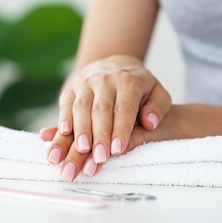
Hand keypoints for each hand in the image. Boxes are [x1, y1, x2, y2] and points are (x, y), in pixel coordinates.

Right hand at [42, 55, 171, 179]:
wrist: (113, 64)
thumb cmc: (139, 87)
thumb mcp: (157, 92)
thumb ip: (158, 107)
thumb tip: (150, 123)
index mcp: (128, 82)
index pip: (124, 108)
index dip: (121, 130)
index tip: (118, 150)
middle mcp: (105, 80)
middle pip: (101, 110)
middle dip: (100, 135)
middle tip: (100, 158)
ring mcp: (85, 83)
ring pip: (81, 107)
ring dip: (81, 130)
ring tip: (82, 150)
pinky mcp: (70, 88)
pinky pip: (65, 104)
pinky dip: (63, 119)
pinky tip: (63, 134)